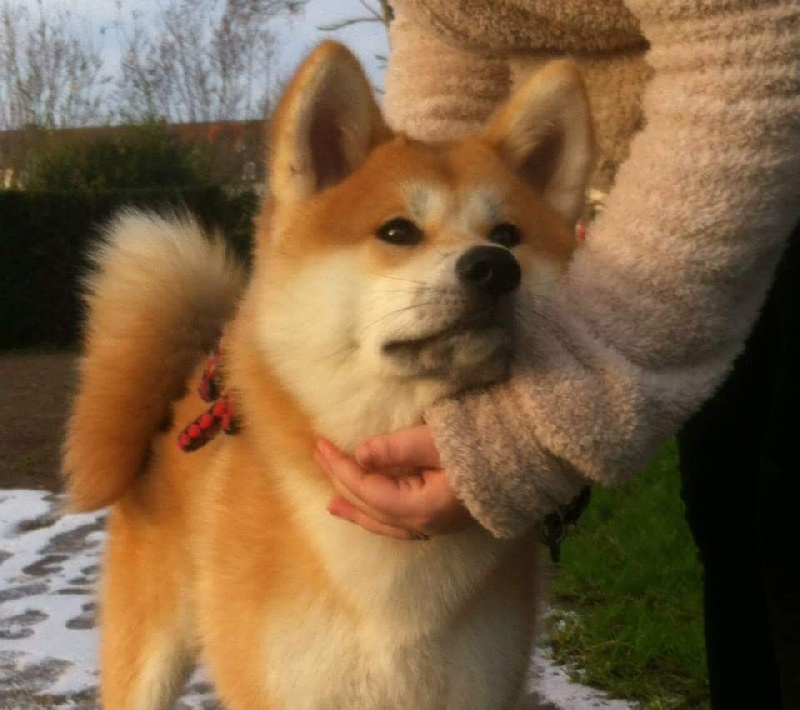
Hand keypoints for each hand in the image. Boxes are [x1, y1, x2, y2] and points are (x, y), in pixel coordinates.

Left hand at [314, 425, 473, 540]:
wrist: (529, 458)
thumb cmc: (483, 444)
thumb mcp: (436, 440)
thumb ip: (396, 449)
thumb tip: (360, 454)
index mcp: (419, 506)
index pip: (366, 488)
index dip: (340, 466)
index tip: (320, 445)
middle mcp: (423, 523)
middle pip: (369, 505)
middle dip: (341, 481)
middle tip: (319, 457)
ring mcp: (434, 525)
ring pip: (382, 521)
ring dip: (355, 507)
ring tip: (331, 504)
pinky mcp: (442, 518)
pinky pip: (398, 523)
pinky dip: (377, 515)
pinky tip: (371, 513)